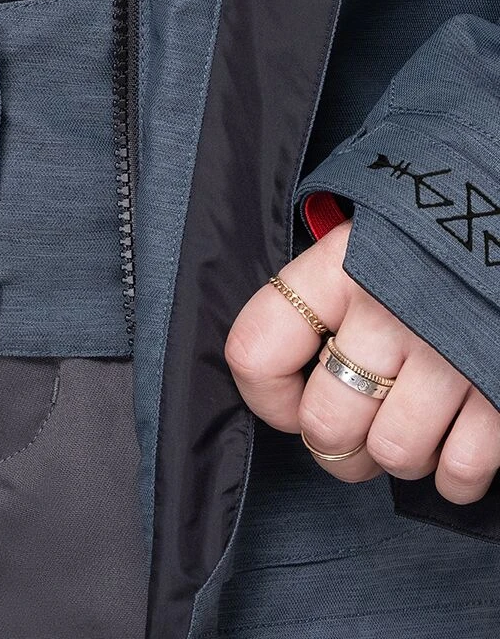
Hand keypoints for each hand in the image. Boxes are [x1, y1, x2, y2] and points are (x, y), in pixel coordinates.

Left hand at [226, 220, 499, 502]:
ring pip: (393, 453)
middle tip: (359, 429)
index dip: (267, 398)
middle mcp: (387, 310)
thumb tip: (284, 383)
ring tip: (416, 426)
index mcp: (338, 269)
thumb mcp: (363, 245)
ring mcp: (449, 351)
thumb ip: (318, 300)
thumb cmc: (432, 243)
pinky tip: (459, 443)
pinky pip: (461, 468)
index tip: (289, 403)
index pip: (255, 352)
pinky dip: (456, 473)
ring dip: (402, 455)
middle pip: (325, 423)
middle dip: (339, 443)